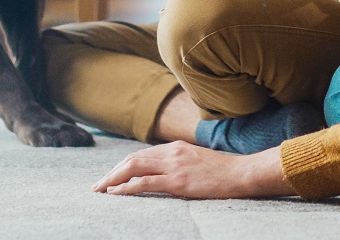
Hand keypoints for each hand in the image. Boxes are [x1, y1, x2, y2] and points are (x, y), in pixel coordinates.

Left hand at [93, 142, 293, 199]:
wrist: (243, 173)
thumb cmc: (224, 171)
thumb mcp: (198, 161)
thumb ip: (181, 162)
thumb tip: (166, 171)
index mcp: (175, 147)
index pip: (141, 154)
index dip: (122, 165)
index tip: (110, 176)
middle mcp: (171, 152)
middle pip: (132, 159)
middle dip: (111, 172)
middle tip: (96, 186)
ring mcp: (174, 165)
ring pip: (133, 168)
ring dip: (112, 179)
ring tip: (99, 190)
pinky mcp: (177, 180)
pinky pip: (144, 183)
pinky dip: (126, 187)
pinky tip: (114, 193)